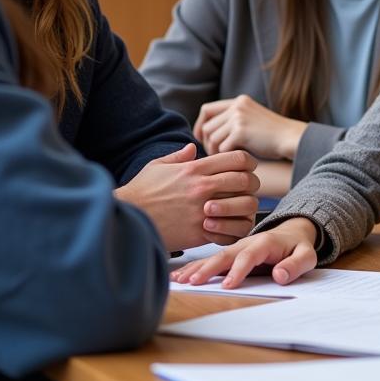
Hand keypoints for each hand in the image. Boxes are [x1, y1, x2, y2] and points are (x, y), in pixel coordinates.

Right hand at [115, 144, 259, 250]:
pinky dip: (235, 231)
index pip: (237, 159)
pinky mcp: (200, 233)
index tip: (248, 168)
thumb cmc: (141, 191)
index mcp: (195, 169)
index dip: (249, 162)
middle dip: (252, 184)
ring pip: (246, 206)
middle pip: (246, 181)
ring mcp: (203, 211)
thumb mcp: (157, 166)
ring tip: (240, 209)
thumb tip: (192, 147)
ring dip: (247, 207)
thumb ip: (179, 156)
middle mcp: (202, 188)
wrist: (127, 217)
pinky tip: (228, 228)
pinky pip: (232, 233)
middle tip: (248, 189)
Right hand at [170, 218, 318, 288]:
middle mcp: (247, 242)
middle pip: (225, 255)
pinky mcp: (231, 253)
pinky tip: (179, 275)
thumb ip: (295, 265)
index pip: (250, 256)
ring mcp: (237, 247)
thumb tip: (279, 275)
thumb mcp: (306, 255)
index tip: (227, 285)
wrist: (292, 231)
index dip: (238, 270)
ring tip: (179, 280)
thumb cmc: (298, 246)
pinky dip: (194, 267)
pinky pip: (212, 259)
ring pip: (214, 257)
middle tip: (193, 282)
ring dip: (196, 268)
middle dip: (209, 268)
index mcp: (265, 242)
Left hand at [194, 95, 305, 159]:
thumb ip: (233, 119)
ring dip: (215, 151)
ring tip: (225, 158)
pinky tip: (234, 160)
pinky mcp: (241, 131)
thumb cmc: (271, 134)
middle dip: (207, 142)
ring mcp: (239, 117)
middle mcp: (237, 106)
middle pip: (208, 126)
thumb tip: (207, 132)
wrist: (290, 138)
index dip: (200, 125)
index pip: (207, 109)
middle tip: (215, 154)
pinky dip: (225, 156)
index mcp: (238, 101)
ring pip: (213, 137)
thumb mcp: (251, 118)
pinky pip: (222, 147)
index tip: (202, 138)